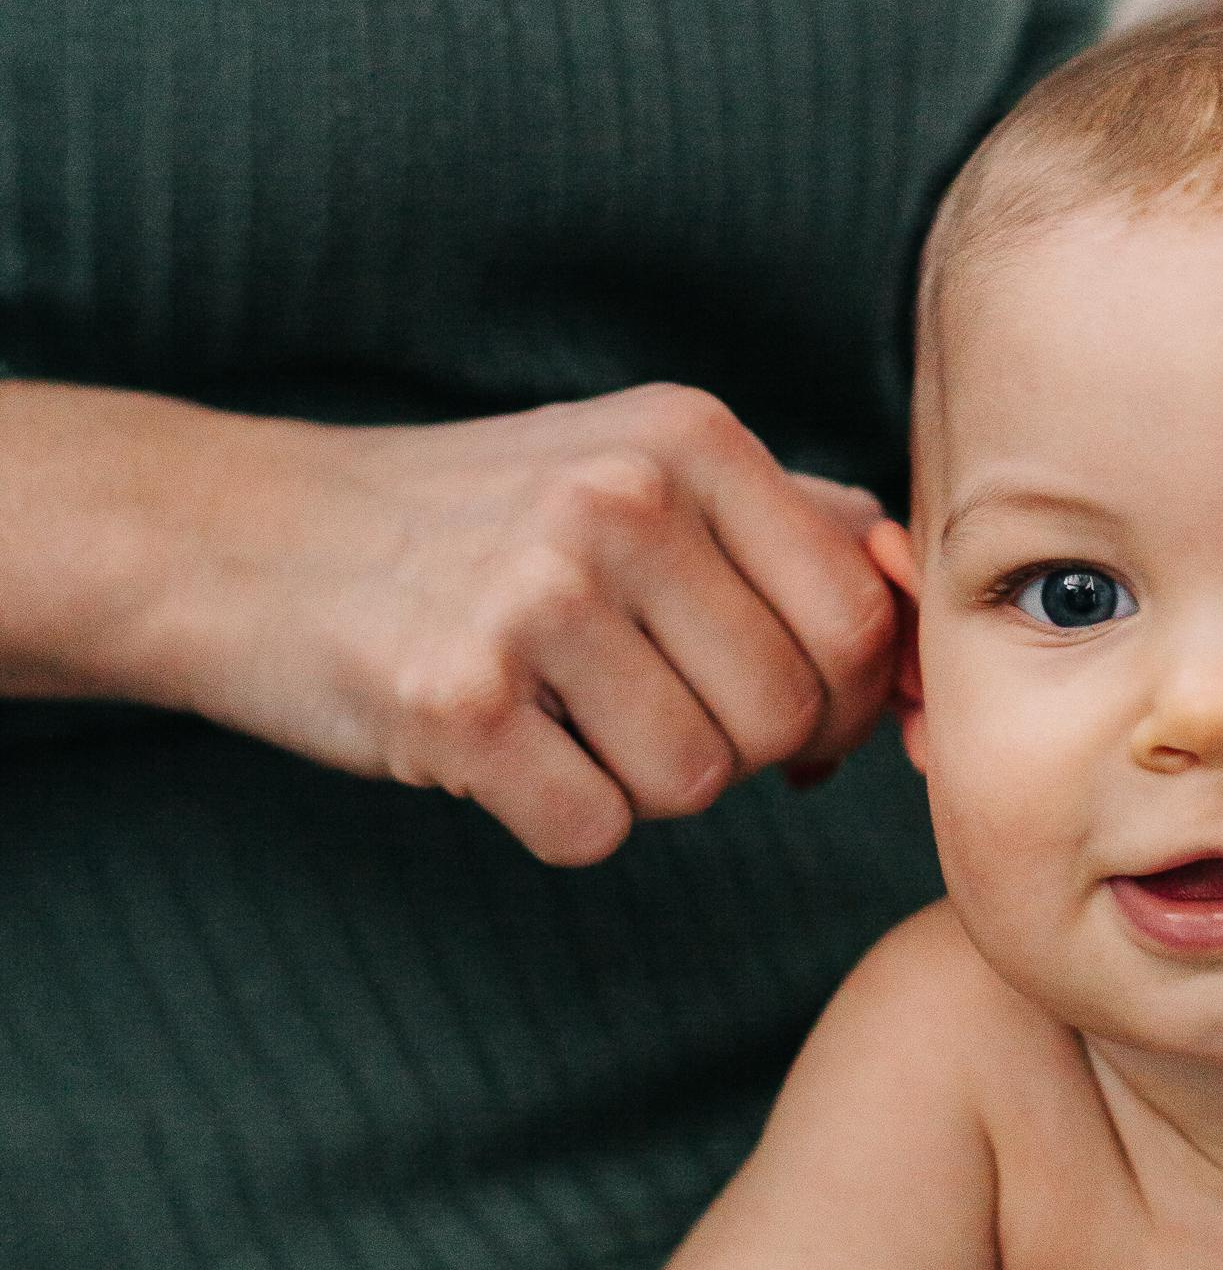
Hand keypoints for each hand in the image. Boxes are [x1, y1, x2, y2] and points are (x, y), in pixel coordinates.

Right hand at [148, 385, 899, 863]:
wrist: (251, 536)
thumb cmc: (482, 521)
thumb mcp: (639, 464)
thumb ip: (794, 523)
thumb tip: (924, 620)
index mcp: (690, 439)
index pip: (862, 618)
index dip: (843, 695)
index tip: (783, 704)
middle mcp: (620, 500)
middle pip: (788, 714)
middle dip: (739, 748)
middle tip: (648, 711)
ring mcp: (533, 596)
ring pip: (696, 782)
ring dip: (641, 783)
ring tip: (566, 716)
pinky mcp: (455, 699)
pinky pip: (592, 830)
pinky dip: (559, 819)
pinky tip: (506, 751)